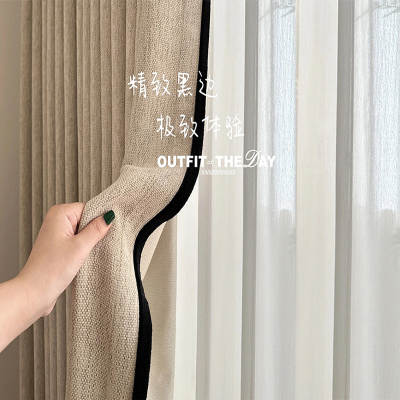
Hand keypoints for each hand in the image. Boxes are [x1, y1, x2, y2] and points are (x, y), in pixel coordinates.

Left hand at [17, 202, 114, 318]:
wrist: (34, 293)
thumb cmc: (51, 270)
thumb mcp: (81, 246)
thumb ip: (97, 229)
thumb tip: (109, 216)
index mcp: (60, 214)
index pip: (89, 208)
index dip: (99, 220)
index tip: (107, 231)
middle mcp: (56, 221)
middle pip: (87, 219)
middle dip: (95, 232)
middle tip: (95, 245)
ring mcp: (57, 234)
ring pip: (83, 232)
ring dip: (90, 243)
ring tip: (87, 254)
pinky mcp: (59, 247)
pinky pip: (78, 242)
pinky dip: (84, 249)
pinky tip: (84, 259)